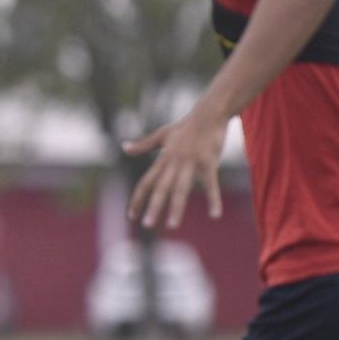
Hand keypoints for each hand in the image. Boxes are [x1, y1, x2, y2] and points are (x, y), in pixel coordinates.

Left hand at [124, 112, 227, 229]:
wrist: (209, 113)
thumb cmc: (186, 126)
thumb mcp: (161, 135)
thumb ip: (143, 145)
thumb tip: (123, 148)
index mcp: (162, 159)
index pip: (145, 182)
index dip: (137, 199)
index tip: (131, 216)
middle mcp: (174, 163)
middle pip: (160, 188)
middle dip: (153, 207)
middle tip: (146, 225)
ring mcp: (191, 163)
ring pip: (181, 189)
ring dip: (176, 208)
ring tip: (172, 226)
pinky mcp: (208, 163)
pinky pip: (210, 185)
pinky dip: (213, 200)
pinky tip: (215, 215)